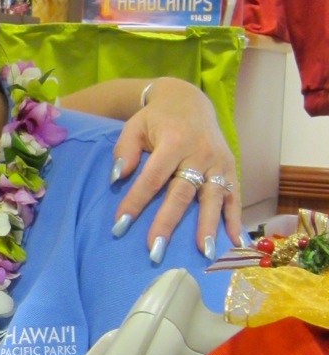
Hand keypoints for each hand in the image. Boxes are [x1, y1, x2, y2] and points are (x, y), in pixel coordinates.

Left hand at [110, 77, 240, 258]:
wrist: (190, 101)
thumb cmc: (157, 119)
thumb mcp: (135, 126)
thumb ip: (125, 150)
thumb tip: (118, 178)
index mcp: (173, 140)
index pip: (152, 177)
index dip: (136, 201)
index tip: (120, 225)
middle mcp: (199, 152)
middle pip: (182, 193)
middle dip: (168, 223)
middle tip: (155, 250)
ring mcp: (219, 161)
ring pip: (212, 198)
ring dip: (208, 226)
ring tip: (204, 253)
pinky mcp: (231, 168)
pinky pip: (234, 196)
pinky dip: (235, 220)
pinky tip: (236, 243)